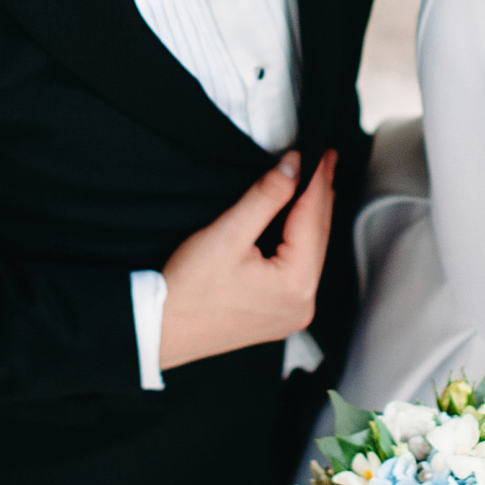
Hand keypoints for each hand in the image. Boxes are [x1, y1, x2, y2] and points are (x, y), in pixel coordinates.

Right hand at [158, 150, 335, 368]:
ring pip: (311, 253)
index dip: (317, 182)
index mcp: (295, 284)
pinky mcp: (279, 316)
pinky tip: (295, 224)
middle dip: (319, 197)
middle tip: (325, 162)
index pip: (313, 219)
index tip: (323, 155)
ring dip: (310, 219)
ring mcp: (292, 314)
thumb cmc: (186, 291)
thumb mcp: (228, 233)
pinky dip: (299, 243)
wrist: (160, 329)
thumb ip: (266, 197)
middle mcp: (302, 304)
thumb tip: (294, 169)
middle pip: (318, 237)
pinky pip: (300, 271)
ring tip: (313, 185)